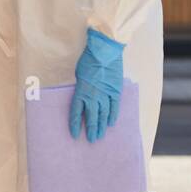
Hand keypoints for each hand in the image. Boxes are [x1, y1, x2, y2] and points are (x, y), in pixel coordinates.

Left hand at [69, 28, 124, 142]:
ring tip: (100, 136)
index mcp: (80, 92)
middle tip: (91, 139)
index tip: (75, 135)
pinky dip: (113, 116)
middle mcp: (92, 96)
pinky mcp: (116, 91)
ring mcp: (105, 95)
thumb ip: (81, 88)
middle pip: (91, 117)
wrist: (105, 52)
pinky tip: (111, 123)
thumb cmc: (88, 60)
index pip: (76, 113)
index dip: (75, 125)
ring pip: (103, 115)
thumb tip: (83, 98)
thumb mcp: (79, 75)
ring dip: (101, 126)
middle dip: (90, 129)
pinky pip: (114, 107)